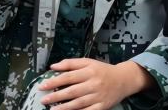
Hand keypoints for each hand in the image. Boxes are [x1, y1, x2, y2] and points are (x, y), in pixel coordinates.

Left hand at [38, 59, 154, 109]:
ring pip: (79, 103)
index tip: (43, 86)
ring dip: (64, 107)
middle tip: (44, 100)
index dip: (54, 81)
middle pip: (72, 91)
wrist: (124, 79)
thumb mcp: (88, 62)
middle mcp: (93, 84)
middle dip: (56, 96)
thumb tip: (53, 66)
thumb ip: (70, 63)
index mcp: (88, 71)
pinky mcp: (102, 106)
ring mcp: (98, 96)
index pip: (68, 77)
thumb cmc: (102, 70)